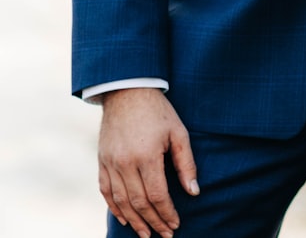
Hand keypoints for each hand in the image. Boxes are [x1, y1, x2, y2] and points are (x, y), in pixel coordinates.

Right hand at [98, 88, 199, 237]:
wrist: (128, 92)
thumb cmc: (159, 112)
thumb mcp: (179, 133)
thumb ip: (186, 164)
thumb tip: (193, 192)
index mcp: (146, 156)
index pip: (157, 195)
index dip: (167, 214)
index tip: (176, 225)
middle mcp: (125, 163)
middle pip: (139, 203)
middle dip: (152, 222)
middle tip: (164, 235)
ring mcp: (110, 163)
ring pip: (120, 201)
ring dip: (133, 220)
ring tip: (145, 234)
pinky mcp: (101, 161)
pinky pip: (105, 190)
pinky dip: (114, 207)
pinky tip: (124, 218)